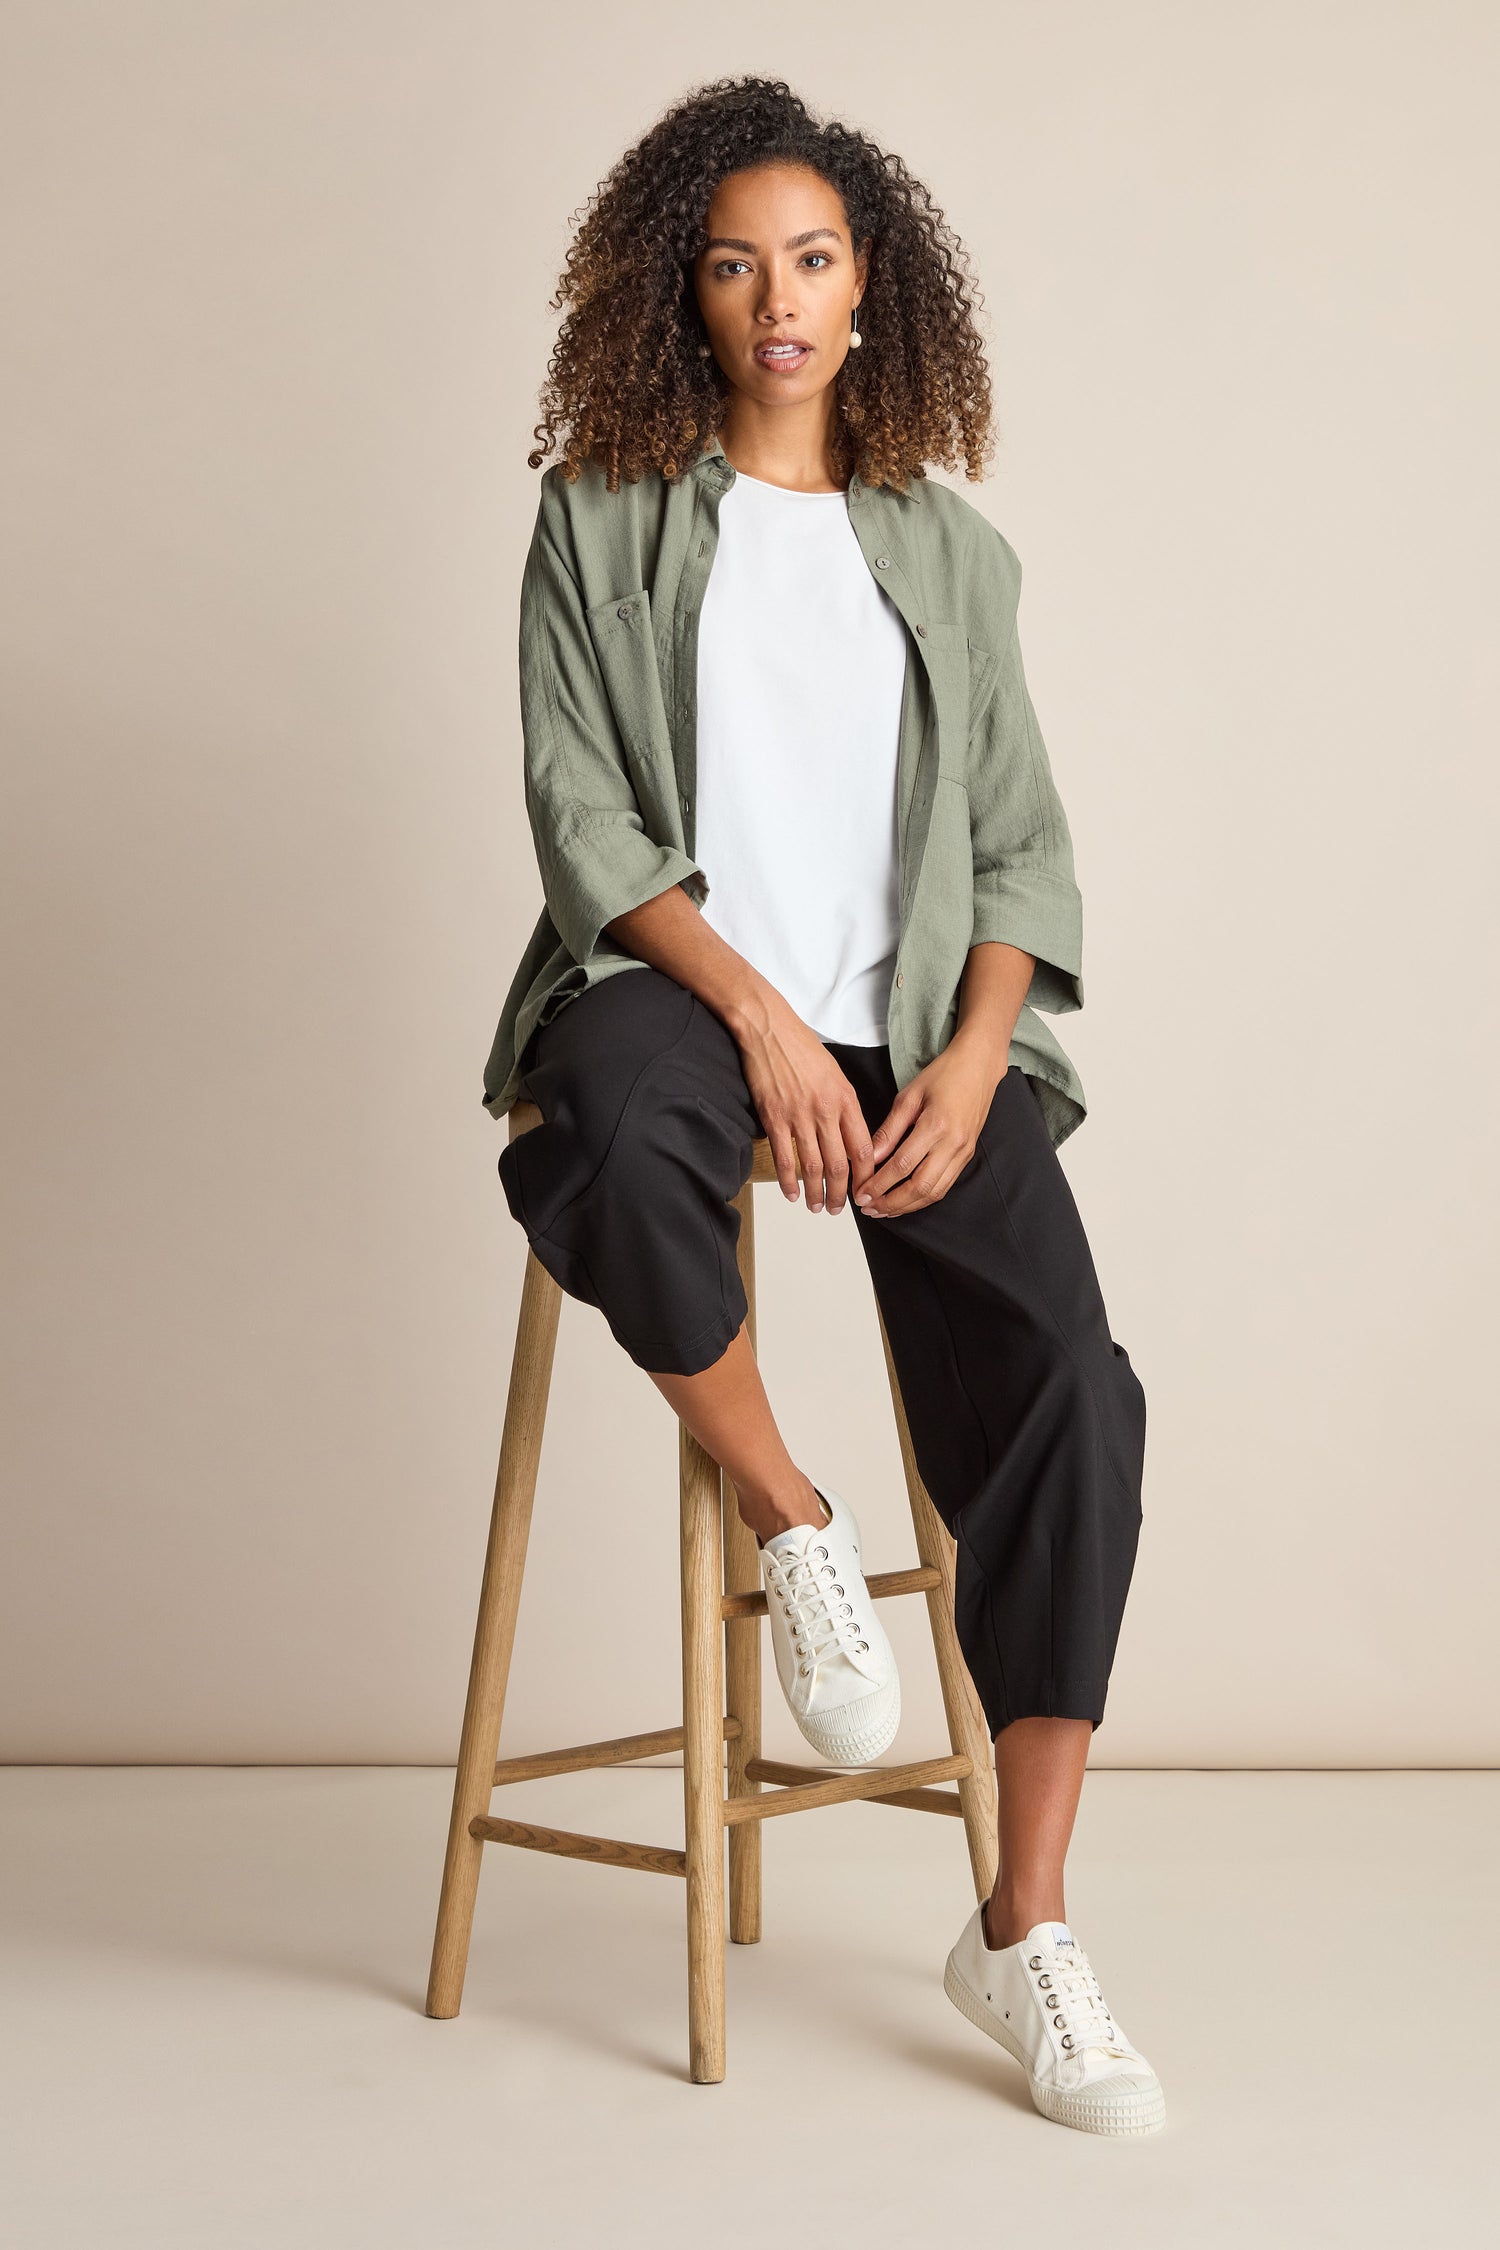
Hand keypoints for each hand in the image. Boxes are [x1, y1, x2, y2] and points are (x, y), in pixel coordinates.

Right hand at [732, 991, 873, 1214]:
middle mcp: (825, 1110)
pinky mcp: (774, 1117)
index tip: (866, 1189)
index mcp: (845, 1099)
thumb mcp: (835, 1073)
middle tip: (842, 1209)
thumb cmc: (802, 1047)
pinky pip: (784, 1156)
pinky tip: (791, 1193)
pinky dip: (788, 1180)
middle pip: (839, 1163)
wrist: (769, 1028)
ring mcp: (798, 1115)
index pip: (862, 1147)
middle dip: (842, 1192)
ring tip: (817, 1207)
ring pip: (812, 1165)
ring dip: (816, 1192)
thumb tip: (849, 1136)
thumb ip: (844, 1105)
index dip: (866, 1175)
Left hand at [853, 1033, 1006, 1217]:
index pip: (901, 1165)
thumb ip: (889, 1130)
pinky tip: (906, 1200)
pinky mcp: (967, 1155)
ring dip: (907, 1206)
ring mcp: (963, 1152)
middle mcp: (953, 1143)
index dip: (878, 1184)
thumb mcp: (909, 1096)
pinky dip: (923, 1198)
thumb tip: (869, 1157)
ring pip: (934, 1192)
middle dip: (891, 1203)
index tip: (861, 1194)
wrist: (978, 1067)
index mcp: (936, 1125)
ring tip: (884, 1210)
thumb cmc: (944, 1075)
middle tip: (869, 1208)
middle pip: (919, 1187)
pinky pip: (945, 1185)